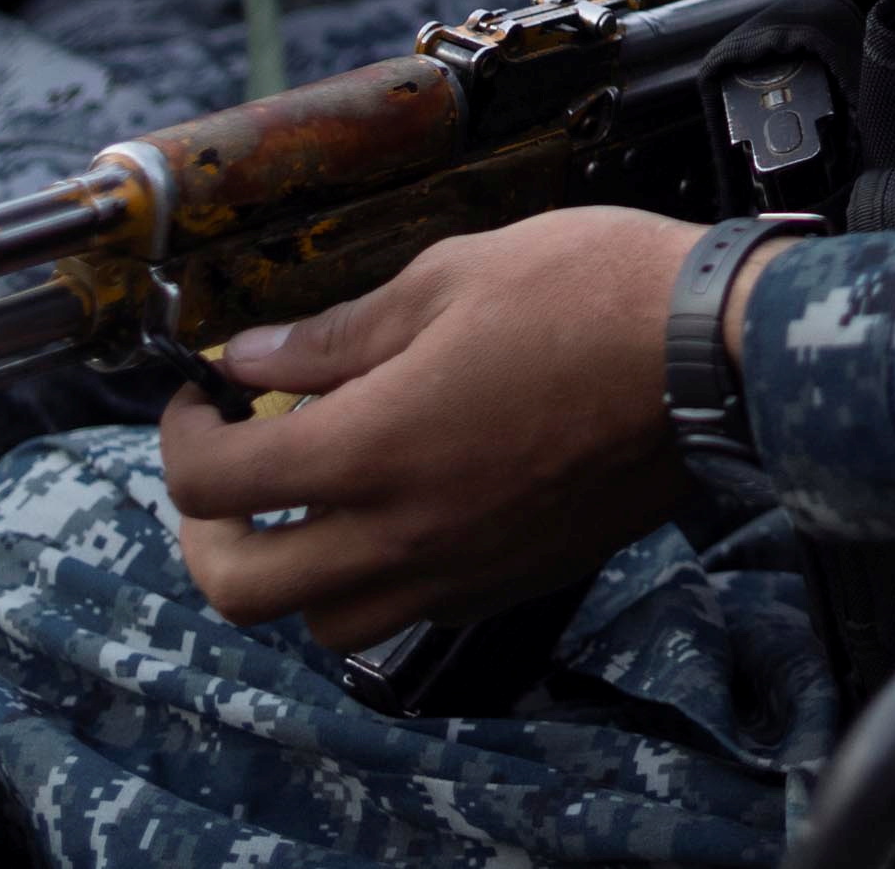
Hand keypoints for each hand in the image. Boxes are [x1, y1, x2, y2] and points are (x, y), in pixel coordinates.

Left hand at [162, 207, 694, 648]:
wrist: (715, 356)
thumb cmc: (593, 293)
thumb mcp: (451, 275)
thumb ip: (337, 333)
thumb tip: (249, 359)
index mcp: (372, 449)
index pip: (212, 485)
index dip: (180, 436)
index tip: (202, 395)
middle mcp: (402, 532)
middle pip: (242, 590)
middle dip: (205, 532)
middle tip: (227, 469)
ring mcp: (459, 569)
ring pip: (324, 619)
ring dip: (292, 566)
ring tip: (313, 495)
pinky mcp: (512, 579)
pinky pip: (409, 610)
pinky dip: (375, 572)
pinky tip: (401, 501)